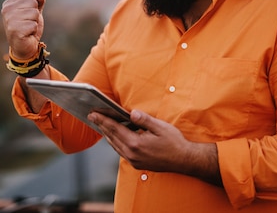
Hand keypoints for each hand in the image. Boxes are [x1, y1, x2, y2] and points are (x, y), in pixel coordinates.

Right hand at [1, 0, 45, 59]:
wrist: (25, 47)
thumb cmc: (29, 27)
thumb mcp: (34, 12)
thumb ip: (38, 2)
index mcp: (8, 4)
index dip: (33, 6)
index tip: (27, 15)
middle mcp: (6, 10)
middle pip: (33, 3)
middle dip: (35, 14)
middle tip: (28, 23)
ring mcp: (9, 20)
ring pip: (35, 13)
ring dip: (35, 22)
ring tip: (27, 29)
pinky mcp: (15, 30)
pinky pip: (34, 24)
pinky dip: (34, 30)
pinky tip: (27, 34)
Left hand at [88, 109, 221, 185]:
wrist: (184, 160)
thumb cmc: (174, 142)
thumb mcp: (161, 127)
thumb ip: (144, 120)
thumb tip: (131, 113)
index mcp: (136, 144)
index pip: (115, 129)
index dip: (103, 120)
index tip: (93, 113)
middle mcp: (132, 154)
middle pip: (112, 137)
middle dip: (102, 126)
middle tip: (92, 116)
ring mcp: (134, 161)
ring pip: (115, 146)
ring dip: (108, 134)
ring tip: (102, 124)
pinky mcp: (137, 164)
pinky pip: (121, 152)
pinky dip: (116, 142)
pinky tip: (116, 136)